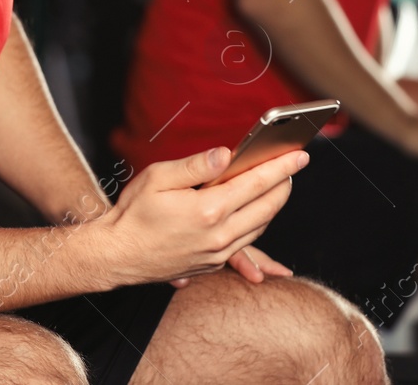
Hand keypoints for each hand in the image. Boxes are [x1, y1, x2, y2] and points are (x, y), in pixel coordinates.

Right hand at [95, 146, 307, 288]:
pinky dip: (259, 227)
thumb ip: (196, 165)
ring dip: (273, 204)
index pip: (255, 183)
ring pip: (260, 227)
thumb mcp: (158, 177)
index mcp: (208, 210)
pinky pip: (247, 245)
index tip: (299, 155)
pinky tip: (262, 218)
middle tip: (292, 166)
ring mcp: (217, 253)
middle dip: (284, 184)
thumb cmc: (134, 212)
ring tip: (278, 184)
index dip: (281, 167)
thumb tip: (227, 154)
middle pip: (267, 207)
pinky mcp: (212, 264)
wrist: (117, 255)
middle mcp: (219, 236)